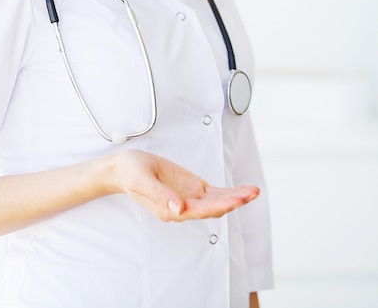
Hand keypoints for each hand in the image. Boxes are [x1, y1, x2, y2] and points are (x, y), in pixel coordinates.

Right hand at [105, 149, 258, 221]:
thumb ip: (160, 195)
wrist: (124, 168)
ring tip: (254, 191)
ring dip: (236, 198)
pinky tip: (244, 190)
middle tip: (252, 193)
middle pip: (213, 208)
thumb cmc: (130, 173)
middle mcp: (182, 208)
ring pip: (218, 202)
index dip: (219, 205)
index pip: (198, 210)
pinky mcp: (193, 189)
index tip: (236, 200)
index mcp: (168, 209)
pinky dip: (230, 192)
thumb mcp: (141, 181)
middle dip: (234, 201)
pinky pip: (215, 193)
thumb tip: (179, 209)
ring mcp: (189, 199)